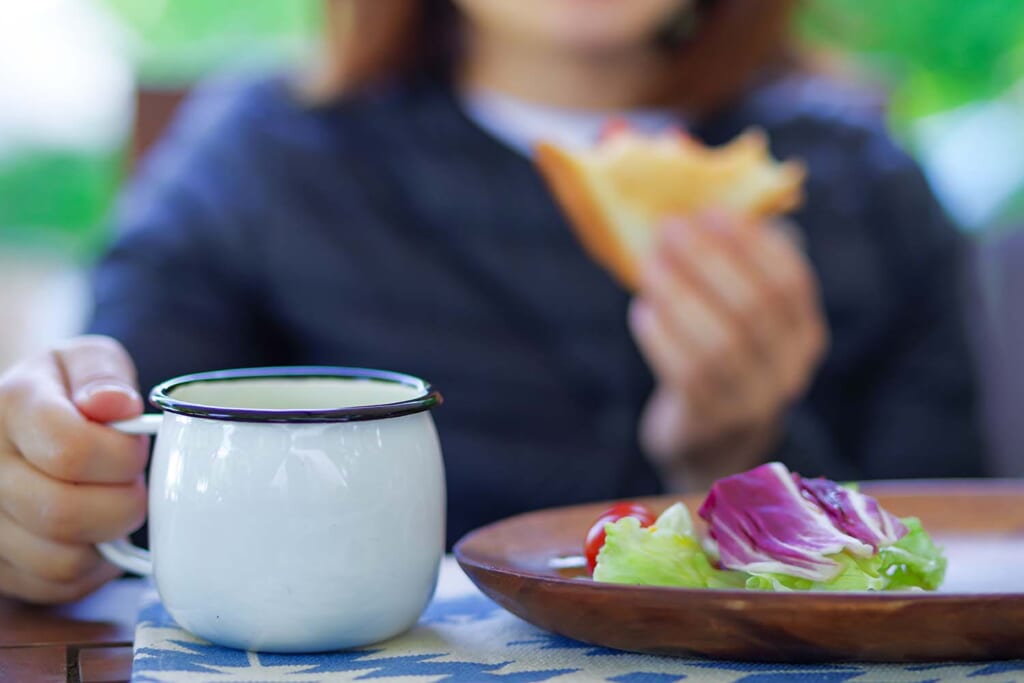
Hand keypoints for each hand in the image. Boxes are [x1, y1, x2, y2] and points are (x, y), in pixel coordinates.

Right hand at [0, 336, 147, 602]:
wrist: (24, 424)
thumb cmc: (67, 391)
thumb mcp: (88, 360)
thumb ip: (104, 375)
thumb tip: (116, 404)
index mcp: (9, 406)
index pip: (72, 451)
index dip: (122, 457)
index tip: (133, 448)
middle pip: (64, 513)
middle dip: (122, 503)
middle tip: (130, 484)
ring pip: (61, 560)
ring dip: (106, 538)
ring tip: (108, 503)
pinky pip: (57, 587)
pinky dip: (91, 568)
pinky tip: (93, 532)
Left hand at [628, 212, 827, 491]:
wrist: (711, 439)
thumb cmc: (722, 355)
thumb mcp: (739, 314)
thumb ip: (736, 267)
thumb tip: (706, 200)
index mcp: (805, 333)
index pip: (790, 281)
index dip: (752, 242)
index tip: (712, 211)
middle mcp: (789, 369)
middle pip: (754, 307)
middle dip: (707, 260)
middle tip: (668, 228)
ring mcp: (752, 401)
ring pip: (718, 341)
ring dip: (678, 294)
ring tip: (649, 264)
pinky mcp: (710, 420)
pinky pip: (686, 374)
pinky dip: (661, 336)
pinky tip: (641, 311)